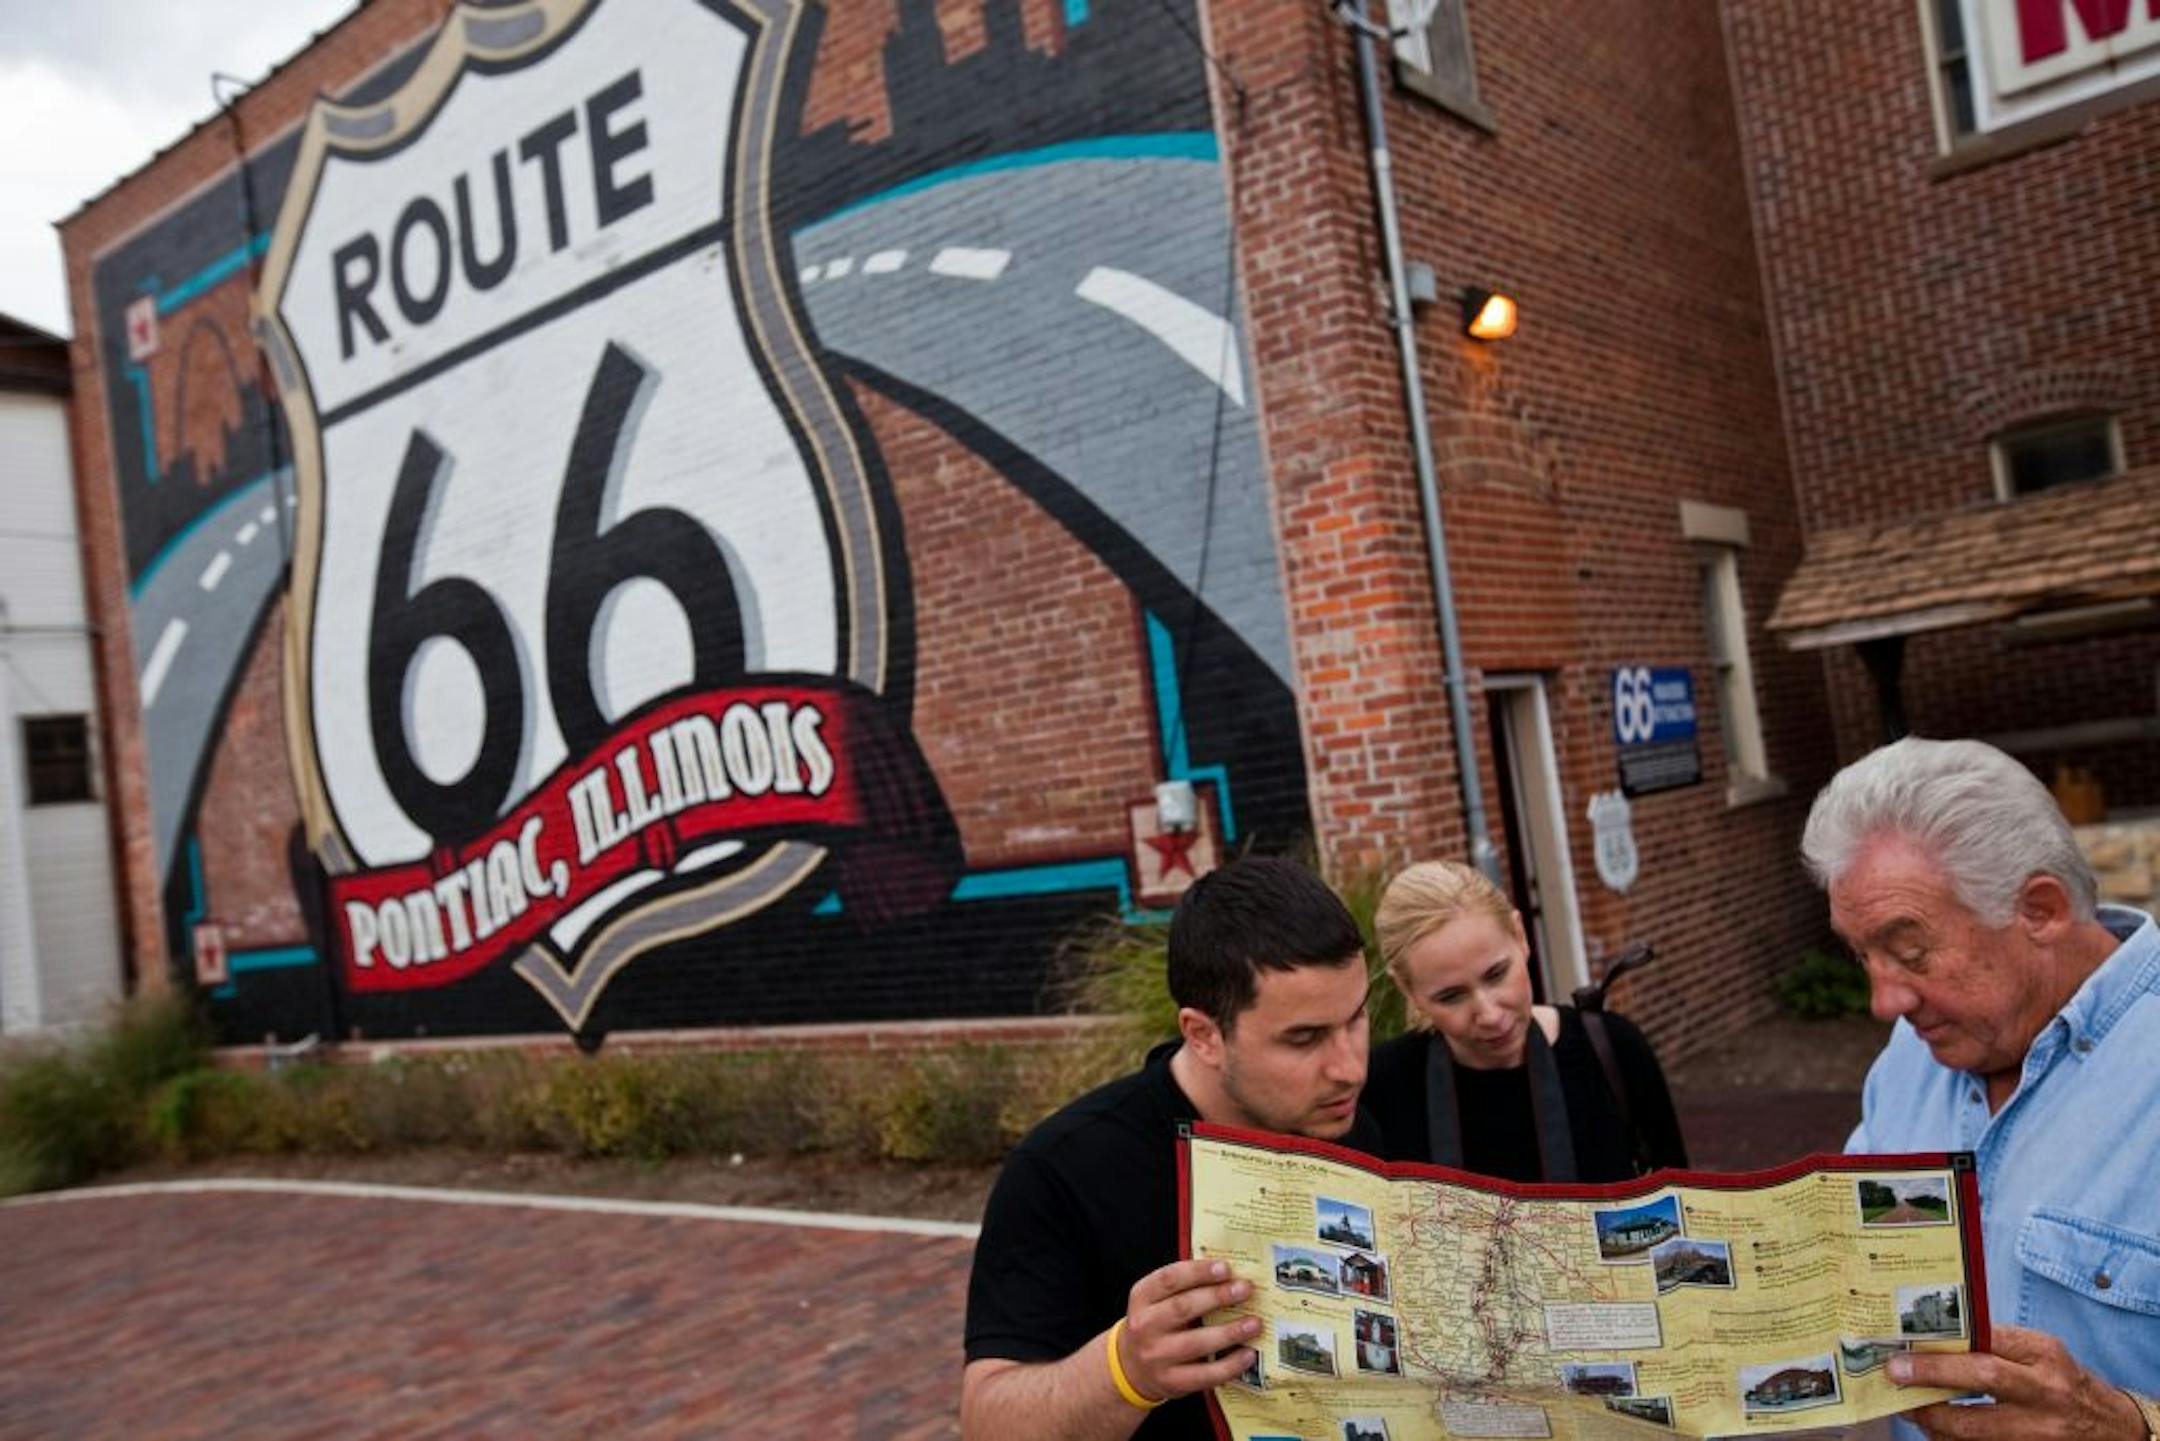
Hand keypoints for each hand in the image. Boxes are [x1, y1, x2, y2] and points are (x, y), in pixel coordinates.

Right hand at [1114, 1258, 1260, 1403]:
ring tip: (1254, 1323)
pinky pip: (1205, 1375)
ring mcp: (1157, 1357)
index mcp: (1142, 1297)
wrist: (1133, 1367)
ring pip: (1195, 1343)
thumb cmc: (1156, 1324)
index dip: (1198, 1272)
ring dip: (1229, 1332)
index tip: (1226, 1268)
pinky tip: (1248, 1354)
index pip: (1168, 1279)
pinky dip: (1230, 1365)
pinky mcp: (1171, 1382)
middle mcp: (1145, 1326)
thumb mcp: (1157, 1300)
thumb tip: (1230, 1275)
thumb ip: (1184, 1286)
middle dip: (1217, 1297)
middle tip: (1245, 1289)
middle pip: (1183, 1308)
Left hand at [1889, 1324, 2145, 1438]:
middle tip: (1895, 1375)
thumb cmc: (2063, 1382)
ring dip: (1933, 1419)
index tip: (1904, 1350)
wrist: (2112, 1429)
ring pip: (1976, 1427)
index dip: (1943, 1346)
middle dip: (1932, 1376)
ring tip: (1909, 1409)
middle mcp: (2046, 1390)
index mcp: (2044, 1354)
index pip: (1988, 1342)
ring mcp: (2040, 1429)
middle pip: (1983, 1378)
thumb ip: (1996, 1345)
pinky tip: (1935, 1430)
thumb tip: (1933, 1343)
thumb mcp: (2041, 1353)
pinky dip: (1952, 1440)